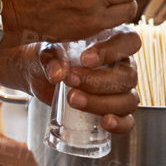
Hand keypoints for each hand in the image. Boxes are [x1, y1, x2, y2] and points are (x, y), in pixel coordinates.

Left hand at [14, 31, 140, 132]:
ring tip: (73, 99)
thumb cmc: (47, 56)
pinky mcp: (113, 112)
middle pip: (128, 76)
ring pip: (128, 100)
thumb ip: (51, 58)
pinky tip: (105, 122)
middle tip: (70, 80)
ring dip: (102, 103)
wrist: (36, 75)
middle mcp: (123, 66)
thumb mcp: (45, 51)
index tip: (85, 59)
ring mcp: (121, 91)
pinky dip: (120, 124)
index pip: (129, 41)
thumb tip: (59, 73)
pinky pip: (127, 122)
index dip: (111, 51)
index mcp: (112, 41)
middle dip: (98, 82)